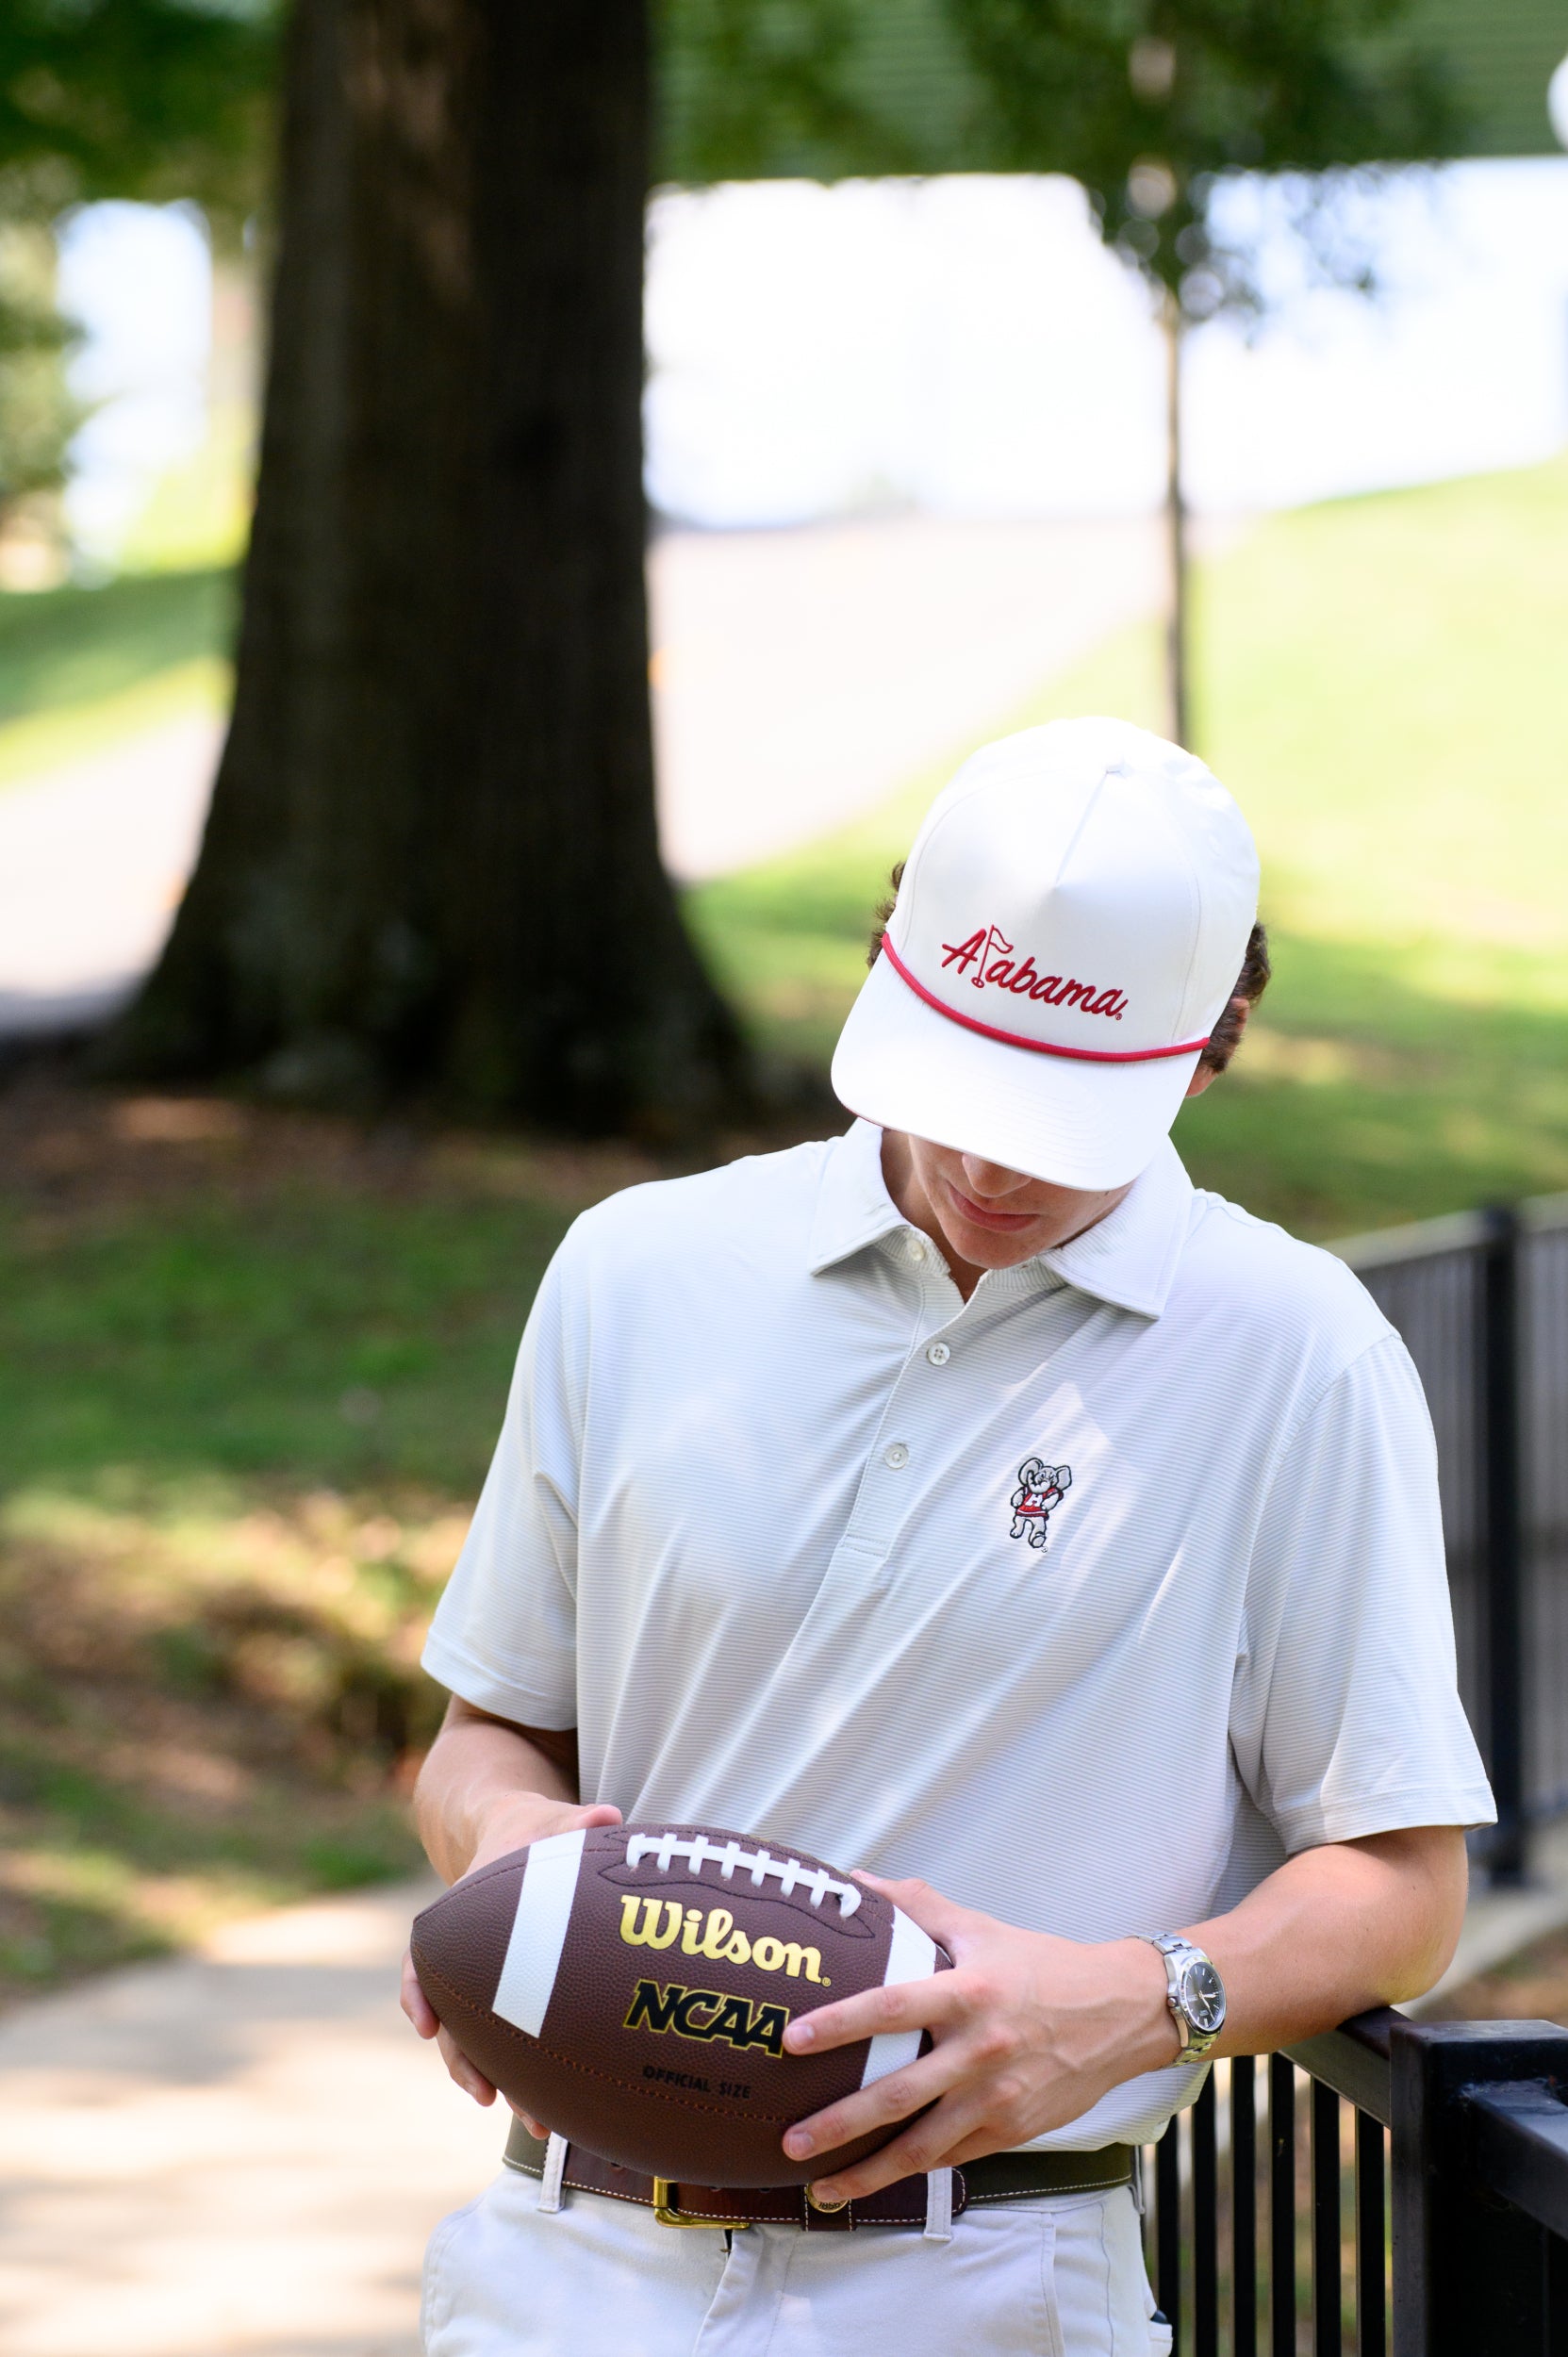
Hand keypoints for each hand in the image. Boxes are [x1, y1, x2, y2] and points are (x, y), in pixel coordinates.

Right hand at [400, 1791, 622, 2128]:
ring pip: (479, 2040)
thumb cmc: (537, 1829)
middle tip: (497, 2101)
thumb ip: (578, 1821)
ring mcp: (485, 1976)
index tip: (425, 2025)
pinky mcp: (510, 1991)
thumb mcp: (552, 1820)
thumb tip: (607, 1817)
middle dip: (470, 2063)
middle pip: (455, 2016)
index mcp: (464, 1914)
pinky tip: (547, 2104)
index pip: (425, 1956)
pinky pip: (506, 2039)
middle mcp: (466, 1953)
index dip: (420, 1991)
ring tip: (537, 2126)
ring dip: (499, 2080)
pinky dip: (520, 2071)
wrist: (523, 1833)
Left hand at [778, 1871, 1178, 2202]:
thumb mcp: (981, 1928)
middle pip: (897, 2094)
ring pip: (922, 2146)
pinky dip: (913, 2170)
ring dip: (868, 2170)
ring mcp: (996, 2097)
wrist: (1120, 2012)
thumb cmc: (1044, 1967)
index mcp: (967, 1992)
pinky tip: (878, 2178)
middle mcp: (979, 2050)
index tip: (794, 2040)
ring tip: (821, 2185)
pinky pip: (952, 2156)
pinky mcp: (1011, 2129)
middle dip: (839, 2122)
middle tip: (792, 2138)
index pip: (891, 2006)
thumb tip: (857, 1883)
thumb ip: (917, 1906)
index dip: (840, 2023)